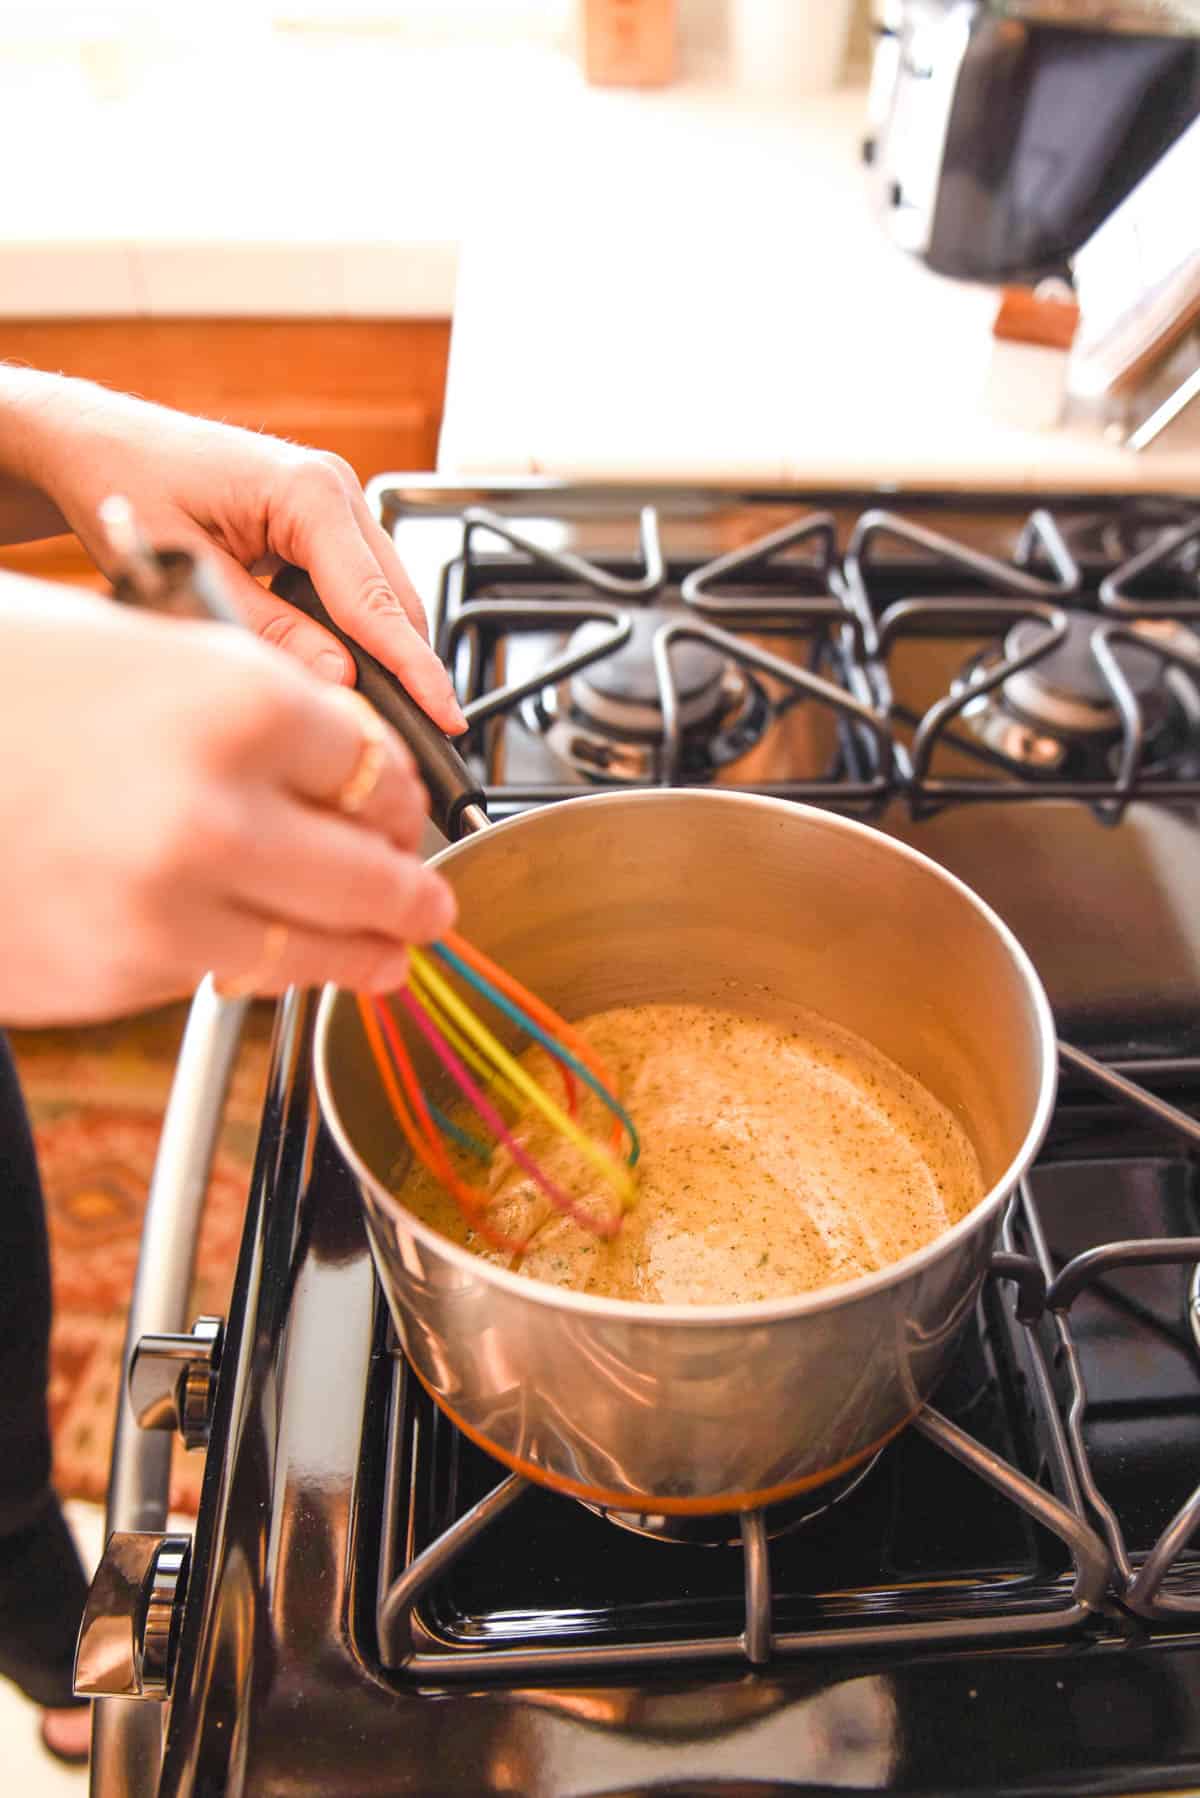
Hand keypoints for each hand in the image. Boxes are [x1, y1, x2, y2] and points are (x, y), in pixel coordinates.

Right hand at [0, 576, 456, 1025]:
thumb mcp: (135, 645)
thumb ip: (246, 703)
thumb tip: (337, 759)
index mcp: (232, 699)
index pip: (376, 765)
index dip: (398, 794)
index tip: (401, 809)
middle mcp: (217, 807)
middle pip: (376, 869)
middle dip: (413, 889)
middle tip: (429, 899)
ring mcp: (172, 903)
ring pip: (321, 946)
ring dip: (370, 952)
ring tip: (391, 954)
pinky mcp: (124, 974)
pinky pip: (230, 977)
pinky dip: (262, 968)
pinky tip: (273, 958)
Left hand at [2, 369, 465, 733]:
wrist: (94, 442)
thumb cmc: (125, 482)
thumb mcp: (189, 569)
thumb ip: (267, 629)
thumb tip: (337, 683)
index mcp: (308, 490)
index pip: (375, 599)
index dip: (414, 667)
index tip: (445, 716)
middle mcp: (333, 488)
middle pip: (396, 598)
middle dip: (410, 666)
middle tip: (419, 737)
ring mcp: (332, 501)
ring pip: (383, 594)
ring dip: (382, 650)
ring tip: (379, 714)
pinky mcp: (319, 519)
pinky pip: (356, 584)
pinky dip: (355, 629)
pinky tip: (341, 669)